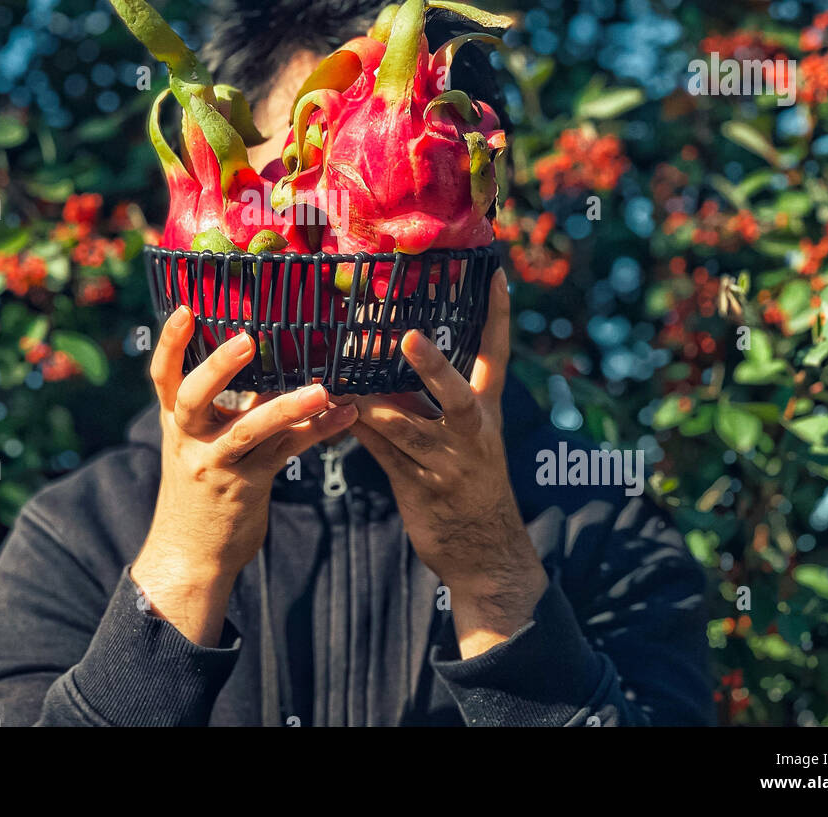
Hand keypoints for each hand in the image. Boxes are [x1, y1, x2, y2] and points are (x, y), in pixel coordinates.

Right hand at [132, 306, 358, 645]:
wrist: (191, 557)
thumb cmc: (201, 491)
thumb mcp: (200, 445)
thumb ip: (224, 409)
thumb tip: (268, 366)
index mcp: (176, 422)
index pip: (164, 376)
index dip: (171, 342)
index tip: (185, 307)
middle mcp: (190, 439)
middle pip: (194, 396)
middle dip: (219, 366)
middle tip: (247, 338)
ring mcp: (216, 464)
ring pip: (250, 429)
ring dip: (288, 405)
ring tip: (322, 388)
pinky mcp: (247, 486)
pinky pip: (286, 452)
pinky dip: (318, 430)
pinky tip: (346, 415)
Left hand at [352, 269, 546, 657]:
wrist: (483, 553)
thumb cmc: (465, 482)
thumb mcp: (457, 436)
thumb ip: (421, 398)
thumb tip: (378, 357)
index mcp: (486, 412)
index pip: (496, 356)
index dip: (497, 316)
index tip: (497, 275)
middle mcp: (472, 433)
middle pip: (457, 394)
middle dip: (432, 366)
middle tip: (407, 337)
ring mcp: (448, 463)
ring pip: (404, 424)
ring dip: (369, 400)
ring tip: (340, 375)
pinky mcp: (419, 487)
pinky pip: (380, 450)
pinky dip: (354, 428)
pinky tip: (331, 410)